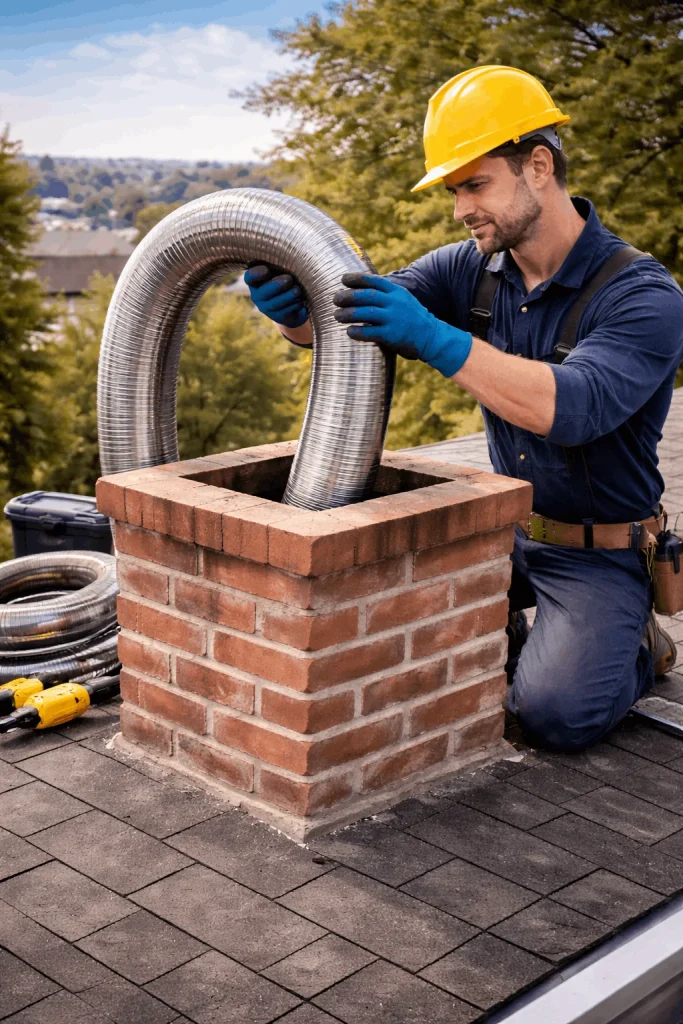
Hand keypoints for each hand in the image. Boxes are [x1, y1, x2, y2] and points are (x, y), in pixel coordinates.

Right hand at [244, 264, 308, 328]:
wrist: (292, 300)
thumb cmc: (285, 277)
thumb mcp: (280, 269)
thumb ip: (280, 264)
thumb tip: (290, 256)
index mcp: (255, 281)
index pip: (250, 277)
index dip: (256, 274)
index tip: (266, 270)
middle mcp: (257, 295)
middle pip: (263, 293)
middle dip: (276, 286)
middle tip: (289, 279)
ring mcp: (266, 308)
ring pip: (275, 304)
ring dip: (287, 297)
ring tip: (297, 291)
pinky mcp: (277, 317)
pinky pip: (284, 313)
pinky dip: (293, 306)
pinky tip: (301, 301)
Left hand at [333, 273, 471, 377]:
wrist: (431, 336)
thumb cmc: (412, 317)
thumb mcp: (403, 299)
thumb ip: (386, 294)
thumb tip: (363, 287)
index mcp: (397, 292)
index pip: (374, 281)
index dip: (357, 278)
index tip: (343, 279)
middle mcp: (395, 303)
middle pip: (367, 296)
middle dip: (348, 296)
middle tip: (335, 299)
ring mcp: (394, 319)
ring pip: (366, 313)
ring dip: (348, 314)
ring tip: (336, 315)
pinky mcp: (392, 335)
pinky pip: (371, 332)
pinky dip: (358, 332)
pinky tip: (349, 331)